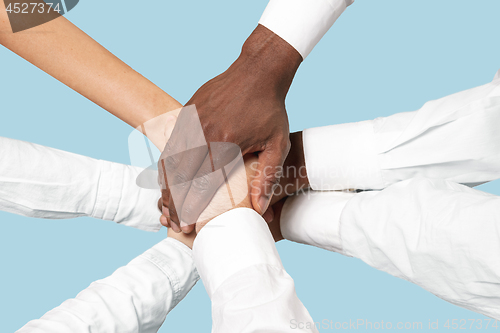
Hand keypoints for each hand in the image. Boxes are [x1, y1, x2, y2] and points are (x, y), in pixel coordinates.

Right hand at [160, 24, 301, 232]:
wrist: (257, 71)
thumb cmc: (270, 109)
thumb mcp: (277, 144)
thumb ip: (267, 177)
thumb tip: (260, 209)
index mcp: (224, 143)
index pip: (202, 184)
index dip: (193, 208)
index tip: (187, 226)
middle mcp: (201, 133)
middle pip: (180, 177)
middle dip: (174, 203)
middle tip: (172, 222)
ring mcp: (190, 121)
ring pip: (170, 161)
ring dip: (165, 186)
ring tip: (165, 206)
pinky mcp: (186, 113)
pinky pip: (171, 143)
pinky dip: (167, 165)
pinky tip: (167, 179)